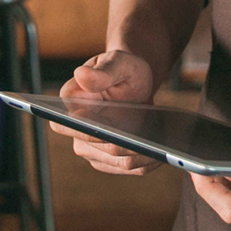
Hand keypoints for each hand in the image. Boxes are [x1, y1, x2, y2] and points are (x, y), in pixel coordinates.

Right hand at [57, 50, 159, 175]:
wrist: (136, 83)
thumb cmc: (124, 69)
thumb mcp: (119, 63)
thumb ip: (103, 71)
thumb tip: (81, 74)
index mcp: (71, 103)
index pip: (66, 125)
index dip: (87, 133)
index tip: (111, 133)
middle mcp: (76, 130)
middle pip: (100, 150)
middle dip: (127, 147)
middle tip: (153, 143)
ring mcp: (93, 148)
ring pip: (119, 162)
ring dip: (142, 156)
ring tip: (163, 146)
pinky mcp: (110, 159)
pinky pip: (130, 167)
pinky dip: (147, 161)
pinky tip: (162, 152)